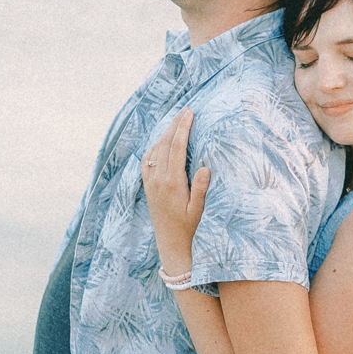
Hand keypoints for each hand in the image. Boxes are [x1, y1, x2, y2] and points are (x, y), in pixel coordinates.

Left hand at [141, 109, 210, 276]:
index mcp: (172, 183)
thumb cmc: (189, 229)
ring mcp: (150, 182)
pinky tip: (162, 140)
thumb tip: (205, 167)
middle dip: (175, 124)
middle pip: (165, 143)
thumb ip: (201, 189)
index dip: (183, 128)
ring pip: (155, 149)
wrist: (170, 244)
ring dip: (165, 132)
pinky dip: (155, 145)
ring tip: (177, 120)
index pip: (176, 148)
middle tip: (186, 109)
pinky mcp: (147, 186)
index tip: (190, 113)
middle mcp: (158, 180)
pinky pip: (147, 159)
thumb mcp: (199, 211)